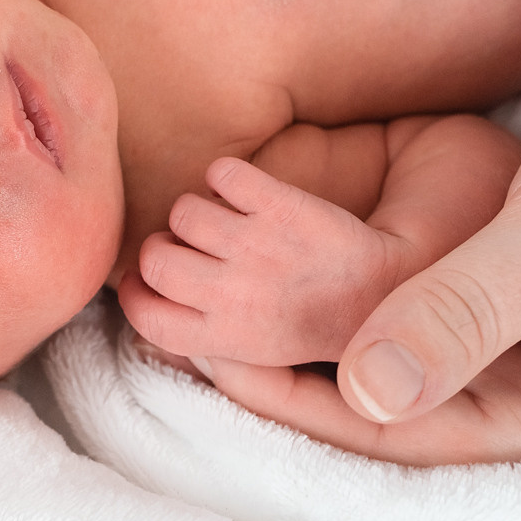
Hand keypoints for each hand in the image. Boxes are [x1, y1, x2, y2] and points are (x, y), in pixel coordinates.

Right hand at [119, 158, 397, 366]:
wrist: (384, 291)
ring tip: (230, 220)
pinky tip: (248, 193)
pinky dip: (228, 175)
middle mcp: (237, 295)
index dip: (136, 291)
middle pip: (153, 256)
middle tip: (197, 246)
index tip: (149, 279)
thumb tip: (135, 299)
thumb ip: (195, 329)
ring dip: (200, 209)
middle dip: (167, 245)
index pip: (143, 313)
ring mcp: (260, 247)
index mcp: (227, 336)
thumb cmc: (309, 320)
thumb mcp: (250, 348)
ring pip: (183, 210)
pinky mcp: (283, 205)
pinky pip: (220, 172)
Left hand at [196, 68, 520, 463]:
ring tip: (201, 306)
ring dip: (299, 338)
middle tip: (178, 337)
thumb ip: (471, 310)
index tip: (210, 362)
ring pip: (386, 367)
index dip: (301, 402)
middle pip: (389, 413)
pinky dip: (335, 300)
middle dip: (287, 377)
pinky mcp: (501, 309)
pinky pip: (400, 321)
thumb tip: (367, 390)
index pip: (408, 437)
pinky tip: (266, 270)